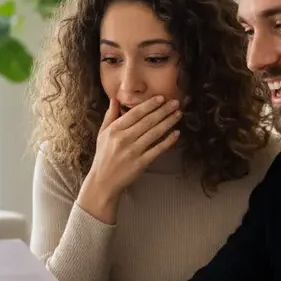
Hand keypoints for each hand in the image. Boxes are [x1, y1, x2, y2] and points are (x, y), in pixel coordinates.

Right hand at [78, 96, 181, 222]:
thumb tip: (115, 99)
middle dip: (163, 110)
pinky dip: (168, 141)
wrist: (103, 181)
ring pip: (154, 133)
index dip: (149, 104)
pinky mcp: (141, 163)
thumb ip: (110, 116)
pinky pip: (157, 149)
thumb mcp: (102, 134)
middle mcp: (124, 139)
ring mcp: (133, 151)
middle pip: (148, 121)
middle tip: (176, 102)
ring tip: (178, 114)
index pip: (135, 113)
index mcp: (114, 130)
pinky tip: (176, 133)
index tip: (161, 98)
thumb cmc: (103, 156)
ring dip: (168, 122)